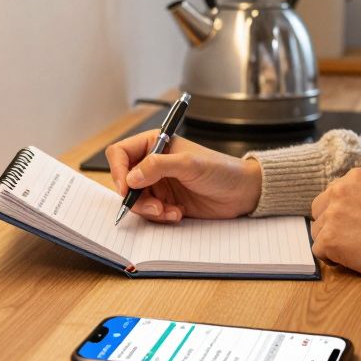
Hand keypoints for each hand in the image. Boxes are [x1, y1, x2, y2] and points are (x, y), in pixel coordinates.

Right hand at [105, 130, 262, 223]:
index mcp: (155, 144)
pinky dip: (160, 216)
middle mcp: (153, 164)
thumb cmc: (221, 169)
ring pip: (136, 200)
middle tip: (154, 206)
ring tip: (169, 211)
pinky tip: (177, 214)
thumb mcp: (190, 164)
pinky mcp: (166, 202)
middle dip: (136, 197)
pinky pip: (150, 213)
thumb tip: (131, 177)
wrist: (242, 192)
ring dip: (149, 210)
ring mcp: (159, 184)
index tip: (127, 187)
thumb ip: (158, 166)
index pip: (120, 154)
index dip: (118, 170)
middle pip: (124, 181)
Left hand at [310, 168, 360, 279]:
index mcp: (354, 177)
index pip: (332, 194)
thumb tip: (347, 210)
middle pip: (319, 210)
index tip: (352, 223)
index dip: (340, 211)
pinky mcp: (330, 239)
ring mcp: (332, 214)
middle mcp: (339, 190)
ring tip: (355, 250)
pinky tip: (350, 259)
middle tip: (349, 238)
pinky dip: (331, 258)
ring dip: (331, 242)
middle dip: (330, 224)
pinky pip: (318, 250)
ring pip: (317, 231)